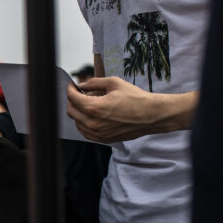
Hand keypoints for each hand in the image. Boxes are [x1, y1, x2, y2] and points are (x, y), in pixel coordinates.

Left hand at [67, 77, 191, 142]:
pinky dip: (84, 124)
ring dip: (78, 112)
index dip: (70, 90)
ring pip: (77, 123)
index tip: (73, 86)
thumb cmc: (136, 99)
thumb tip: (82, 84)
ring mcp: (98, 133)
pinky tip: (91, 116)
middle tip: (79, 94)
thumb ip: (94, 82)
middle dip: (72, 100)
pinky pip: (85, 133)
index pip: (72, 98)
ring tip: (88, 104)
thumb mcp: (114, 83)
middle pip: (71, 111)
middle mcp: (93, 123)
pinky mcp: (104, 139)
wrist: (152, 115)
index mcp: (94, 108)